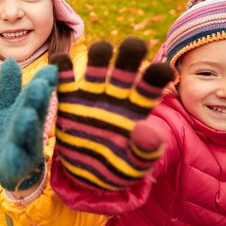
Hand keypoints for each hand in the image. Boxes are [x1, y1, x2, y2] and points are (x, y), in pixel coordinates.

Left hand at [0, 59, 56, 190]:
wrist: (11, 170)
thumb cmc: (14, 132)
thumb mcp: (9, 107)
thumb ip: (10, 86)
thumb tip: (10, 60)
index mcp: (32, 111)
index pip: (38, 95)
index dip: (43, 83)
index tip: (51, 69)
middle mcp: (32, 127)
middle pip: (35, 112)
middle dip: (37, 99)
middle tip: (40, 85)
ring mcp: (25, 147)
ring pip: (27, 135)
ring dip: (28, 125)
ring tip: (27, 115)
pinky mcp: (16, 165)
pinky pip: (16, 161)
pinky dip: (15, 157)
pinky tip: (12, 152)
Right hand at [51, 37, 172, 190]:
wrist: (90, 179)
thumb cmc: (120, 168)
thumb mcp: (137, 164)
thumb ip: (146, 149)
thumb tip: (146, 128)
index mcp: (139, 105)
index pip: (152, 82)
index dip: (158, 73)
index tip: (163, 70)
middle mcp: (117, 94)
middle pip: (126, 64)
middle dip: (130, 52)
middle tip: (134, 46)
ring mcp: (92, 95)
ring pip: (97, 63)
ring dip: (100, 52)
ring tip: (102, 52)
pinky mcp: (69, 101)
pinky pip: (64, 78)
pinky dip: (61, 66)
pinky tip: (61, 61)